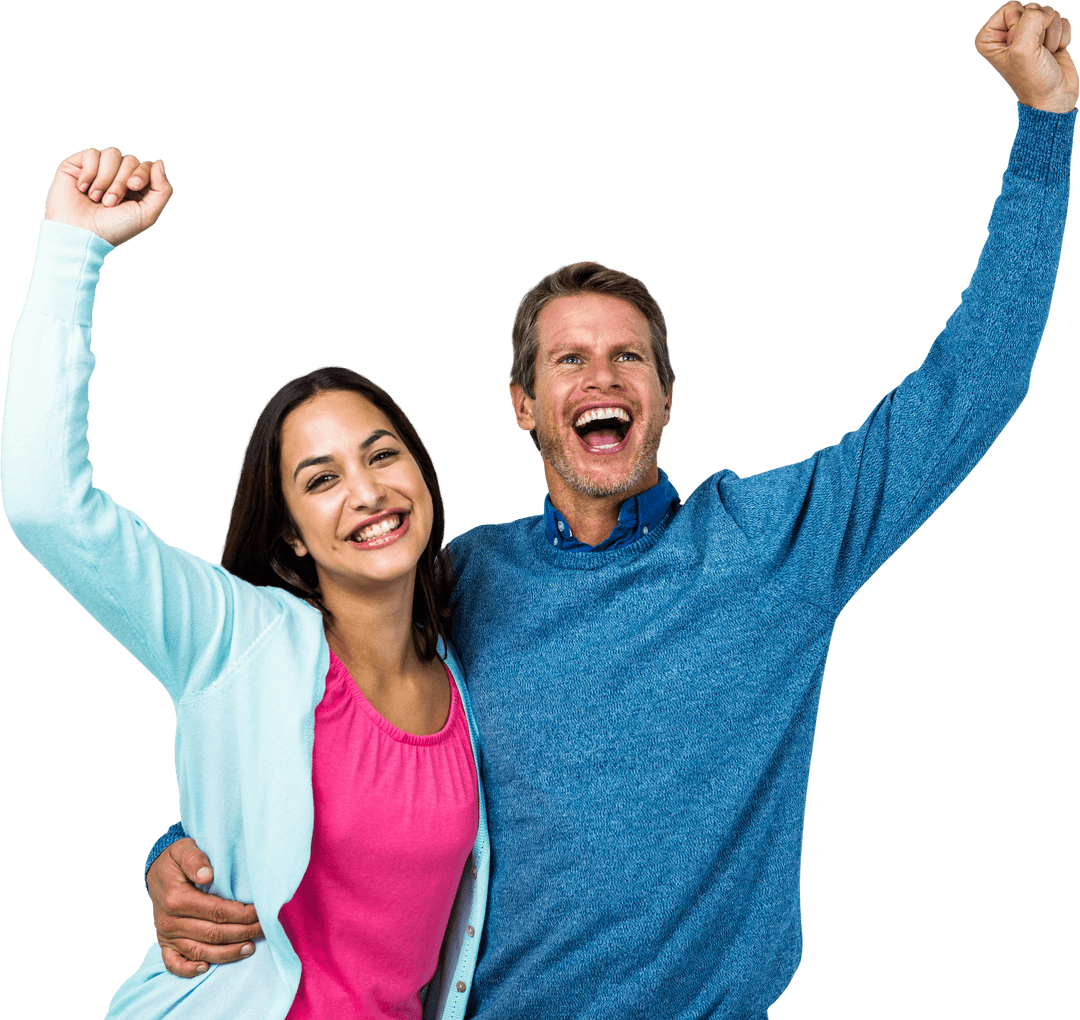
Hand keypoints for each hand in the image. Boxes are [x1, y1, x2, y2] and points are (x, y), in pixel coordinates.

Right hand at [44, 147, 171, 246]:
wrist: (80, 232)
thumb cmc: (114, 228)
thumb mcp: (147, 214)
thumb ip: (162, 190)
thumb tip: (159, 161)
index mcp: (136, 189)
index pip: (147, 166)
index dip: (142, 172)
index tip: (133, 186)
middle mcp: (118, 176)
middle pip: (130, 160)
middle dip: (121, 181)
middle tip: (110, 202)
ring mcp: (99, 169)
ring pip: (112, 153)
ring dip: (106, 178)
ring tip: (96, 198)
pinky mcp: (79, 165)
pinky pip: (91, 153)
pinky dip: (89, 172)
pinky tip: (83, 189)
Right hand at [148, 837, 263, 977]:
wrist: (156, 872)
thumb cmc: (175, 860)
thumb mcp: (183, 849)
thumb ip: (195, 859)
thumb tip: (207, 874)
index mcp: (176, 898)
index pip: (216, 911)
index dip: (241, 914)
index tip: (260, 912)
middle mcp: (170, 921)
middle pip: (212, 933)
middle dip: (242, 932)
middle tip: (264, 930)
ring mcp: (166, 935)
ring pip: (199, 950)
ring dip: (226, 953)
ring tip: (249, 948)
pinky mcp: (164, 943)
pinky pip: (173, 963)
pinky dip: (188, 969)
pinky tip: (206, 968)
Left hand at [976, 3, 1078, 111]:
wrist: (1053, 96)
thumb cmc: (1032, 79)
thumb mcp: (1022, 49)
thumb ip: (1029, 20)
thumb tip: (1043, 11)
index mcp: (990, 38)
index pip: (1010, 7)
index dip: (1020, 25)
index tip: (1018, 49)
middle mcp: (1007, 34)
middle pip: (1031, 8)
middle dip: (1039, 29)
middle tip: (1034, 52)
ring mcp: (1029, 34)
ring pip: (1048, 12)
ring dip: (1051, 34)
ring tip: (1044, 54)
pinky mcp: (1047, 35)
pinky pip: (1061, 20)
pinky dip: (1061, 36)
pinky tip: (1053, 52)